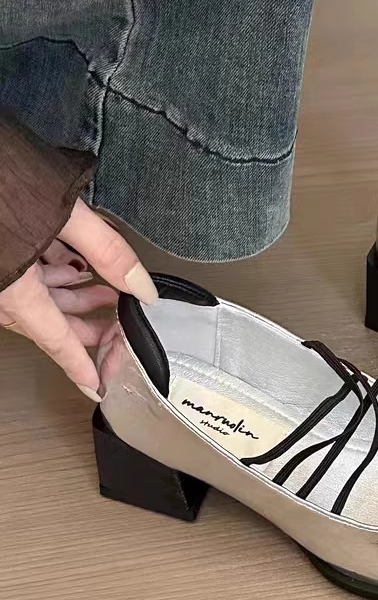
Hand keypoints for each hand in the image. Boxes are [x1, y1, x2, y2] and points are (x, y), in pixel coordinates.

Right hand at [0, 200, 156, 399]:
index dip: (78, 364)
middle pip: (47, 321)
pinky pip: (22, 278)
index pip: (54, 339)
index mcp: (13, 290)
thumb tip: (143, 288)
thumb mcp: (64, 214)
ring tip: (108, 292)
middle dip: (85, 325)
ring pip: (35, 298)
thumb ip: (107, 251)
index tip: (94, 385)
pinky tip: (74, 263)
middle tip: (120, 325)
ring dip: (72, 296)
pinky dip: (50, 274)